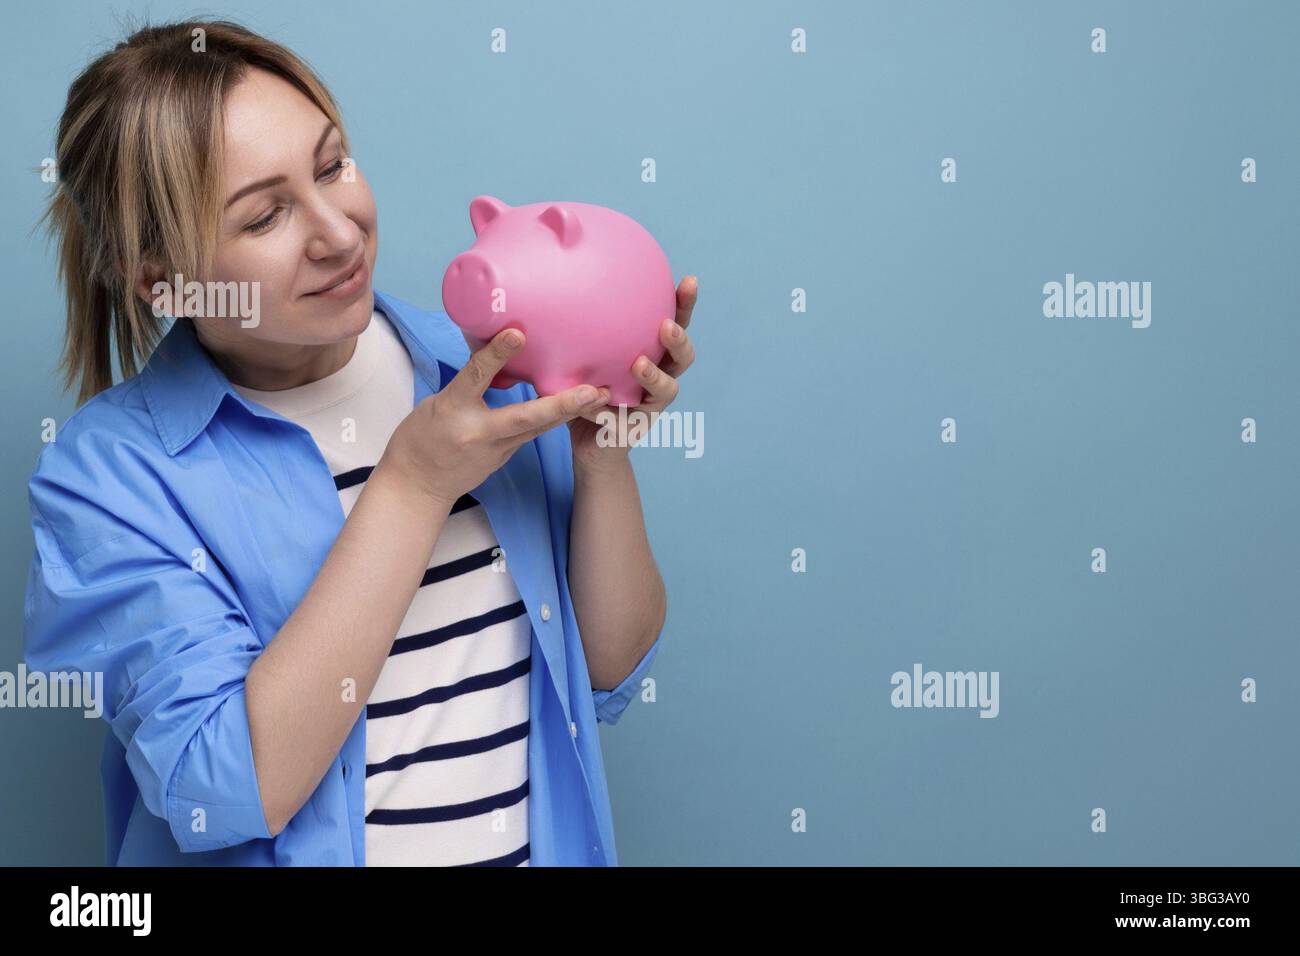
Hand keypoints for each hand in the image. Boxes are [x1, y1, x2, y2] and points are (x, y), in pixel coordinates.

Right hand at [381, 327, 609, 507]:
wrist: (418, 485)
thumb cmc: (422, 437)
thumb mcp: (436, 402)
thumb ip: (468, 381)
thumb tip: (496, 349)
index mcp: (453, 409)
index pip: (476, 376)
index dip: (497, 354)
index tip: (517, 333)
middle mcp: (479, 432)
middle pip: (525, 416)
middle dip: (562, 404)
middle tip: (593, 390)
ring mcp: (496, 449)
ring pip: (538, 427)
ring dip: (571, 412)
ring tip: (602, 396)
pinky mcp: (506, 456)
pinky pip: (533, 434)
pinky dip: (555, 420)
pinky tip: (579, 408)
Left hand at [569, 275, 697, 471]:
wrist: (590, 443)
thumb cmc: (587, 393)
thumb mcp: (583, 360)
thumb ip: (581, 338)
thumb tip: (552, 299)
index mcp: (652, 354)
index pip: (673, 323)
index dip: (684, 304)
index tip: (689, 281)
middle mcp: (660, 376)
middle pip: (683, 354)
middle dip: (680, 337)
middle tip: (667, 325)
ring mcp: (653, 403)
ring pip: (669, 387)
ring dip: (656, 376)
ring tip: (640, 364)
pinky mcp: (640, 426)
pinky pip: (635, 415)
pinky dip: (616, 409)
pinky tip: (605, 396)